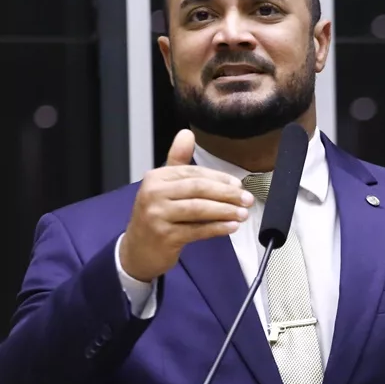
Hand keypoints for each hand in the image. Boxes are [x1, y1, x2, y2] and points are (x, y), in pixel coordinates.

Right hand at [119, 129, 253, 281]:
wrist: (137, 250)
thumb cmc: (156, 216)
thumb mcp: (163, 186)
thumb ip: (177, 160)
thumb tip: (187, 133)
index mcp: (156, 178)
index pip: (194, 173)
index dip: (219, 178)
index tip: (238, 184)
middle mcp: (153, 194)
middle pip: (198, 189)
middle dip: (227, 194)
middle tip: (247, 199)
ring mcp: (157, 215)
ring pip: (199, 209)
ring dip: (226, 211)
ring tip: (243, 214)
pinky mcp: (165, 236)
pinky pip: (198, 230)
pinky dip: (218, 228)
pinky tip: (232, 227)